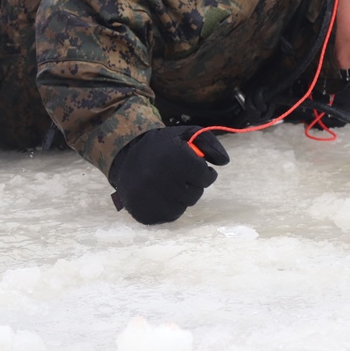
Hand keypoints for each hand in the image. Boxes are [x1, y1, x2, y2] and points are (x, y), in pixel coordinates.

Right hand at [108, 126, 228, 223]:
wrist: (124, 157)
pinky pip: (170, 215)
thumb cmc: (160, 146)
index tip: (193, 168)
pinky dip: (169, 206)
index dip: (202, 172)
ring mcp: (153, 199)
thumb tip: (225, 162)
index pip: (205, 177)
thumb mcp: (184, 135)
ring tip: (168, 183)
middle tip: (179, 175)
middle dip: (192, 184)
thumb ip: (209, 143)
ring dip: (181, 196)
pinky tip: (160, 194)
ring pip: (184, 206)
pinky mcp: (146, 213)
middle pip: (196, 193)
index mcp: (175, 158)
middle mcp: (163, 180)